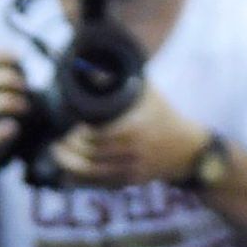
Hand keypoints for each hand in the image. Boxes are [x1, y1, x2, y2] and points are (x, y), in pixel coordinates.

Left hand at [53, 83, 209, 188]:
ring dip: (70, 165)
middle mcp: (132, 152)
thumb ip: (123, 76)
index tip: (72, 124)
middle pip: (91, 156)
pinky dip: (82, 181)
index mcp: (134, 128)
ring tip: (57, 154)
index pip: (97, 136)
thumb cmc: (164, 115)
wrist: (189, 150)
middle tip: (57, 140)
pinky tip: (66, 175)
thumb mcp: (148, 92)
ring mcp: (132, 171)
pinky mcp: (131, 182)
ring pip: (93, 174)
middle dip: (69, 149)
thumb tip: (93, 61)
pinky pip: (100, 185)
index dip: (79, 133)